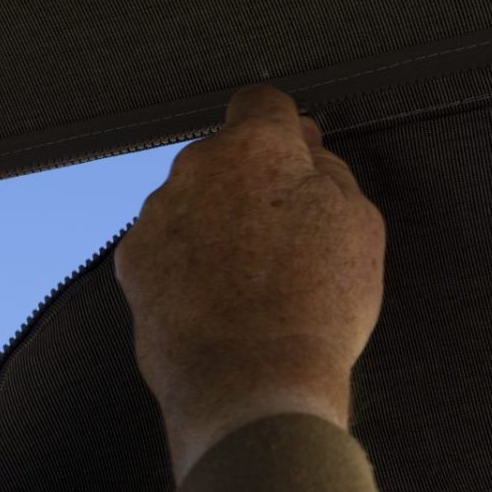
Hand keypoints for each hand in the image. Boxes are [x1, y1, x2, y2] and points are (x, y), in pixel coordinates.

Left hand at [115, 85, 386, 484]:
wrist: (253, 388)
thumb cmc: (316, 309)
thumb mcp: (360, 226)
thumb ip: (328, 172)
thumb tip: (306, 150)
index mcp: (255, 147)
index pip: (262, 102)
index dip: (285, 131)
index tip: (297, 159)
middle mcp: (195, 168)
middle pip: (225, 158)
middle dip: (251, 185)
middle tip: (287, 240)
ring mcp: (156, 216)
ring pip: (193, 202)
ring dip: (216, 225)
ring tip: (253, 284)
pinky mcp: (132, 264)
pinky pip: (166, 246)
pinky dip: (186, 264)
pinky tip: (219, 302)